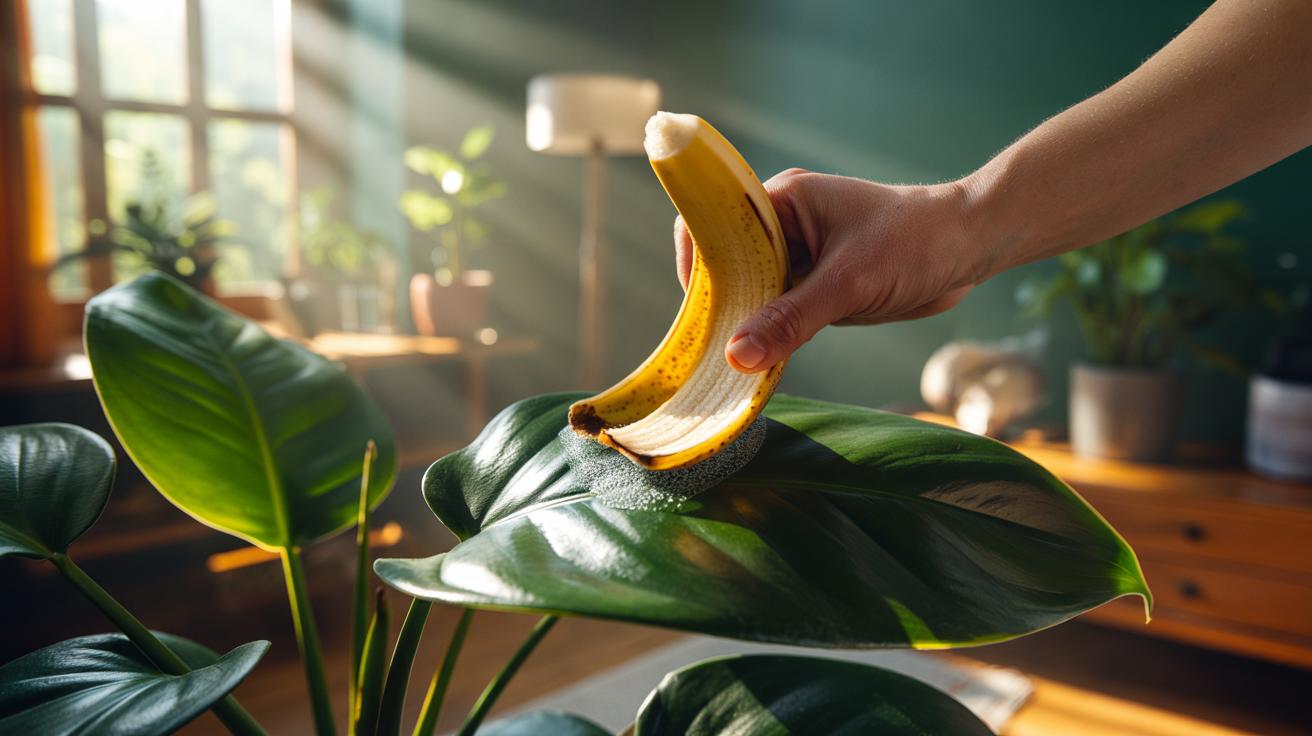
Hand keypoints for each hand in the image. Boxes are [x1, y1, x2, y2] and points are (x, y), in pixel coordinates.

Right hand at [673, 169, 987, 372]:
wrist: (973, 246)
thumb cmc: (916, 242)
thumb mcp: (850, 283)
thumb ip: (791, 320)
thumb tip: (737, 356)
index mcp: (783, 199)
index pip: (713, 223)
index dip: (698, 264)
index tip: (703, 311)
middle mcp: (784, 224)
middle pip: (728, 263)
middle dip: (721, 303)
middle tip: (715, 347)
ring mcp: (801, 255)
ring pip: (753, 291)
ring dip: (747, 322)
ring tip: (738, 360)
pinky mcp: (817, 283)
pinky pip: (780, 309)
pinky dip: (772, 333)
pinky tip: (767, 359)